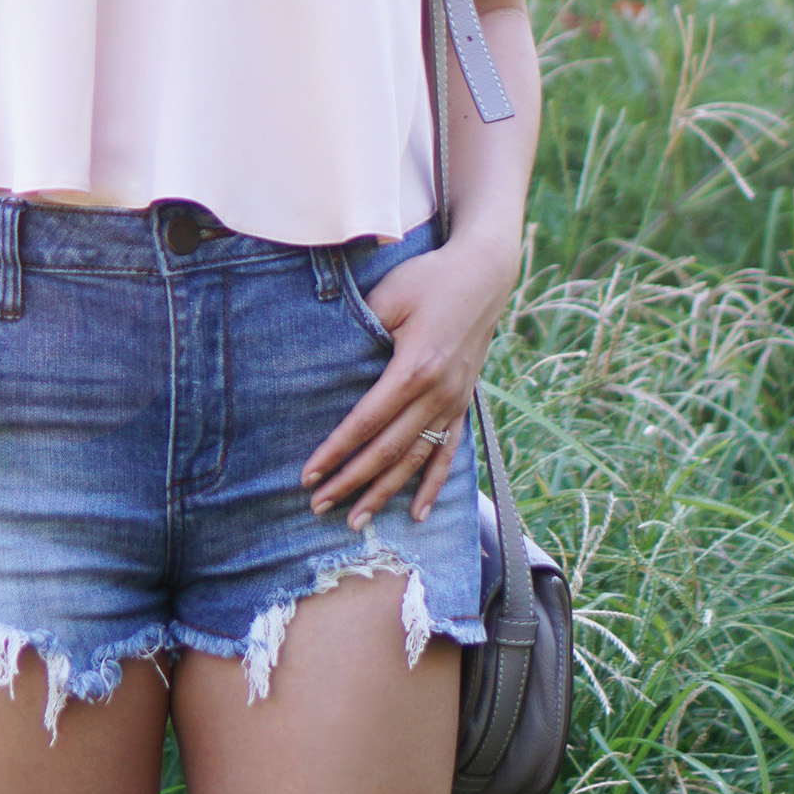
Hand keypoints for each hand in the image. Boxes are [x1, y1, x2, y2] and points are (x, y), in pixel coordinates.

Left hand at [300, 238, 516, 528]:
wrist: (484, 274)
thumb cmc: (429, 279)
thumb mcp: (389, 296)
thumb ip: (362, 331)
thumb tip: (330, 365)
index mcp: (415, 368)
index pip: (366, 422)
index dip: (336, 451)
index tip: (309, 474)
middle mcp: (438, 393)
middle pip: (388, 450)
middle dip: (351, 481)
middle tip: (318, 506)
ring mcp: (454, 402)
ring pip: (415, 460)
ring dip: (385, 493)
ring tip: (355, 519)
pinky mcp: (463, 404)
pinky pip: (448, 453)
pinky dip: (433, 485)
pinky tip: (420, 512)